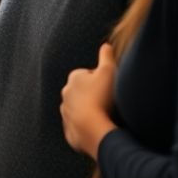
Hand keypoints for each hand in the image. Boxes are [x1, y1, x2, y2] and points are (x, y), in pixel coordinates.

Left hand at [60, 43, 119, 157]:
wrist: (92, 128)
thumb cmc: (101, 97)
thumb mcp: (109, 71)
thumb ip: (106, 56)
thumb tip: (106, 46)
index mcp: (74, 78)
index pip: (89, 74)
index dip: (103, 80)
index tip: (112, 87)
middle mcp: (66, 94)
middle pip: (84, 92)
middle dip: (95, 95)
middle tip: (110, 102)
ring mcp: (66, 113)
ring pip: (80, 109)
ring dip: (91, 111)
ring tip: (106, 116)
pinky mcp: (70, 131)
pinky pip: (80, 127)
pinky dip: (88, 127)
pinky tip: (100, 128)